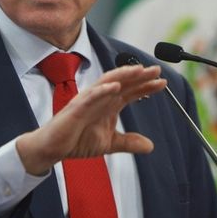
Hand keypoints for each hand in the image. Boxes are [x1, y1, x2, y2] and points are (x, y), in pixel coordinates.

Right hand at [15, 64, 166, 174]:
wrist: (53, 148)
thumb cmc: (77, 140)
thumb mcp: (109, 144)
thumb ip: (128, 142)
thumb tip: (150, 146)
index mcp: (109, 105)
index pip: (131, 92)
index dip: (146, 86)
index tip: (163, 83)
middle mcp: (100, 98)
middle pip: (122, 83)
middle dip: (139, 76)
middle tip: (156, 69)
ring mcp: (88, 101)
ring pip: (107, 83)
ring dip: (123, 76)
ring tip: (138, 70)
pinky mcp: (76, 108)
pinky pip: (90, 97)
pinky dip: (102, 90)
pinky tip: (115, 86)